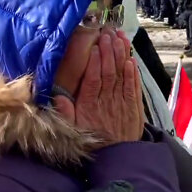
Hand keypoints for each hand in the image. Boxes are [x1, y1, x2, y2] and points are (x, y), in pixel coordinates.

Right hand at [54, 31, 144, 148]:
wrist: (117, 157)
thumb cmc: (93, 141)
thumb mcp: (73, 130)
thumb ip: (65, 113)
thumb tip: (56, 96)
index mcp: (90, 105)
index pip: (93, 79)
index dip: (94, 62)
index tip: (95, 46)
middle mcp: (107, 101)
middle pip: (108, 72)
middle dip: (109, 51)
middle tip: (108, 34)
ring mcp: (122, 102)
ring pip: (122, 75)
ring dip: (122, 55)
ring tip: (120, 38)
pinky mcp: (134, 106)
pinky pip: (133, 86)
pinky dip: (133, 73)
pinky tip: (131, 59)